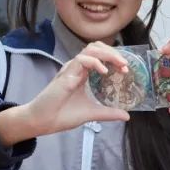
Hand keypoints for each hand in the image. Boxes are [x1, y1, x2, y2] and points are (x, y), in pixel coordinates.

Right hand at [0, 43, 130, 145]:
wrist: (42, 122)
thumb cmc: (62, 115)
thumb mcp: (92, 113)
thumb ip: (108, 113)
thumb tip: (127, 116)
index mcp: (82, 73)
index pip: (99, 55)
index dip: (114, 58)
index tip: (126, 69)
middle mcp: (76, 68)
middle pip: (96, 47)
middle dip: (113, 53)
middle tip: (126, 64)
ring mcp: (70, 69)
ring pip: (90, 50)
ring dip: (107, 54)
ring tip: (120, 64)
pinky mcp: (65, 75)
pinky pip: (81, 60)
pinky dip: (95, 63)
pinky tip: (104, 72)